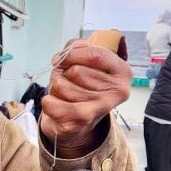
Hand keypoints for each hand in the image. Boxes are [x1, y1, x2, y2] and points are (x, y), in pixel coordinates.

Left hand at [39, 39, 131, 157]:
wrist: (78, 119)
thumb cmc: (82, 84)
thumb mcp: (85, 60)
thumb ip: (78, 48)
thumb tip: (64, 55)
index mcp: (122, 72)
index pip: (96, 55)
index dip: (73, 54)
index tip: (63, 57)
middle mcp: (117, 91)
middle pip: (76, 71)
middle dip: (64, 73)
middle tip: (69, 81)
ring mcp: (101, 109)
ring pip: (62, 86)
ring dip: (56, 87)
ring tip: (65, 93)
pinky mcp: (81, 122)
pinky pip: (53, 106)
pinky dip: (48, 101)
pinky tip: (55, 103)